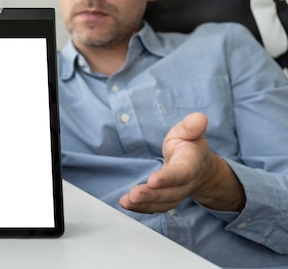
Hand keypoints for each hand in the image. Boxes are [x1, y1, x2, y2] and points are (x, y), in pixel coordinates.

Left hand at [120, 112, 244, 213]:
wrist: (199, 167)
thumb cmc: (189, 146)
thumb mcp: (189, 132)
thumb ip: (191, 127)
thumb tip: (199, 118)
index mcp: (191, 164)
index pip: (181, 173)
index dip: (168, 178)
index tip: (153, 180)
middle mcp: (186, 183)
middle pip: (170, 193)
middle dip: (151, 195)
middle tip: (134, 195)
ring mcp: (177, 194)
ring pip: (162, 203)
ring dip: (144, 204)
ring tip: (126, 201)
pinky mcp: (166, 199)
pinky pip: (155, 207)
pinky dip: (141, 208)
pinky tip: (126, 205)